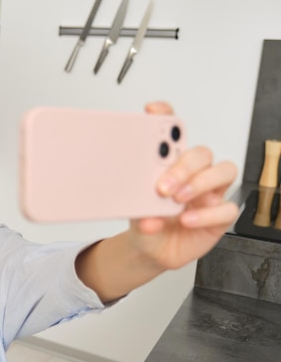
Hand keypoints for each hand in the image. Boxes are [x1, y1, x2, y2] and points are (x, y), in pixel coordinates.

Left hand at [130, 102, 238, 269]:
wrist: (150, 250)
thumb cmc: (146, 221)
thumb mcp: (134, 212)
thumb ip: (138, 209)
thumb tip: (146, 215)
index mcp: (170, 164)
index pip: (174, 133)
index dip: (166, 117)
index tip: (152, 111)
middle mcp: (194, 174)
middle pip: (201, 153)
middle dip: (183, 165)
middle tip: (163, 185)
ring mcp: (209, 193)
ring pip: (223, 171)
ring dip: (199, 183)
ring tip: (177, 199)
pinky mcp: (219, 216)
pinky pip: (227, 208)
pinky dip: (206, 214)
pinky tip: (187, 220)